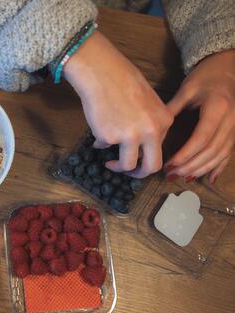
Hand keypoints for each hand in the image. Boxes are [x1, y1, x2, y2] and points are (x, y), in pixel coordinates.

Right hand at [64, 31, 172, 177]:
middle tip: (130, 173)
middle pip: (151, 166)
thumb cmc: (123, 81)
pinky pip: (105, 147)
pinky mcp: (109, 137)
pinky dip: (100, 142)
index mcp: (164, 121)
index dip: (148, 157)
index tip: (139, 159)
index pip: (161, 149)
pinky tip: (97, 127)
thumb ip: (149, 124)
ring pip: (127, 165)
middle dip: (139, 174)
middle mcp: (151, 131)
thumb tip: (140, 145)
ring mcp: (130, 136)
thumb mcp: (148, 102)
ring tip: (109, 163)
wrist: (101, 72)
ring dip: (118, 166)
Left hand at [165, 50, 234, 183]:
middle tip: (170, 174)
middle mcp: (231, 120)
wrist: (227, 67)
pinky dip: (218, 167)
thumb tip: (151, 129)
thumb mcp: (187, 89)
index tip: (169, 164)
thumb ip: (171, 109)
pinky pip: (229, 153)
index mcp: (217, 108)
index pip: (201, 138)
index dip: (185, 155)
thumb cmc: (205, 77)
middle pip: (211, 151)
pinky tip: (208, 179)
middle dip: (190, 166)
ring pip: (220, 155)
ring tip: (182, 177)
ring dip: (201, 169)